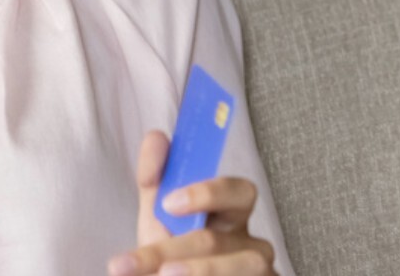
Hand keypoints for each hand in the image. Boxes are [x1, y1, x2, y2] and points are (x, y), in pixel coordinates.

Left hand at [107, 131, 275, 275]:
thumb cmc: (171, 252)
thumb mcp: (159, 214)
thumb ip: (155, 177)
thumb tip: (157, 136)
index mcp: (231, 215)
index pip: (238, 191)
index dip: (206, 193)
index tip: (168, 203)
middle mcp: (250, 245)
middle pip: (217, 240)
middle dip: (171, 249)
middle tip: (140, 264)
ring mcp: (260, 272)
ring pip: (234, 269)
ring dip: (192, 272)